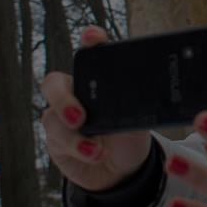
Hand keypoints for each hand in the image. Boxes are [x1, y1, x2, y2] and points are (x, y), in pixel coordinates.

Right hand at [39, 26, 151, 191]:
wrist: (124, 169)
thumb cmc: (131, 136)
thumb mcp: (141, 119)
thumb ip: (139, 105)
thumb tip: (153, 94)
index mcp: (98, 79)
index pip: (91, 52)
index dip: (90, 40)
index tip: (93, 36)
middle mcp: (76, 92)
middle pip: (53, 83)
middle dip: (63, 98)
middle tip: (80, 117)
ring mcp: (62, 116)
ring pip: (53, 118)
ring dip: (75, 137)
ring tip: (96, 149)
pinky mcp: (56, 140)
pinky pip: (57, 141)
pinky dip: (78, 150)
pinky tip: (95, 154)